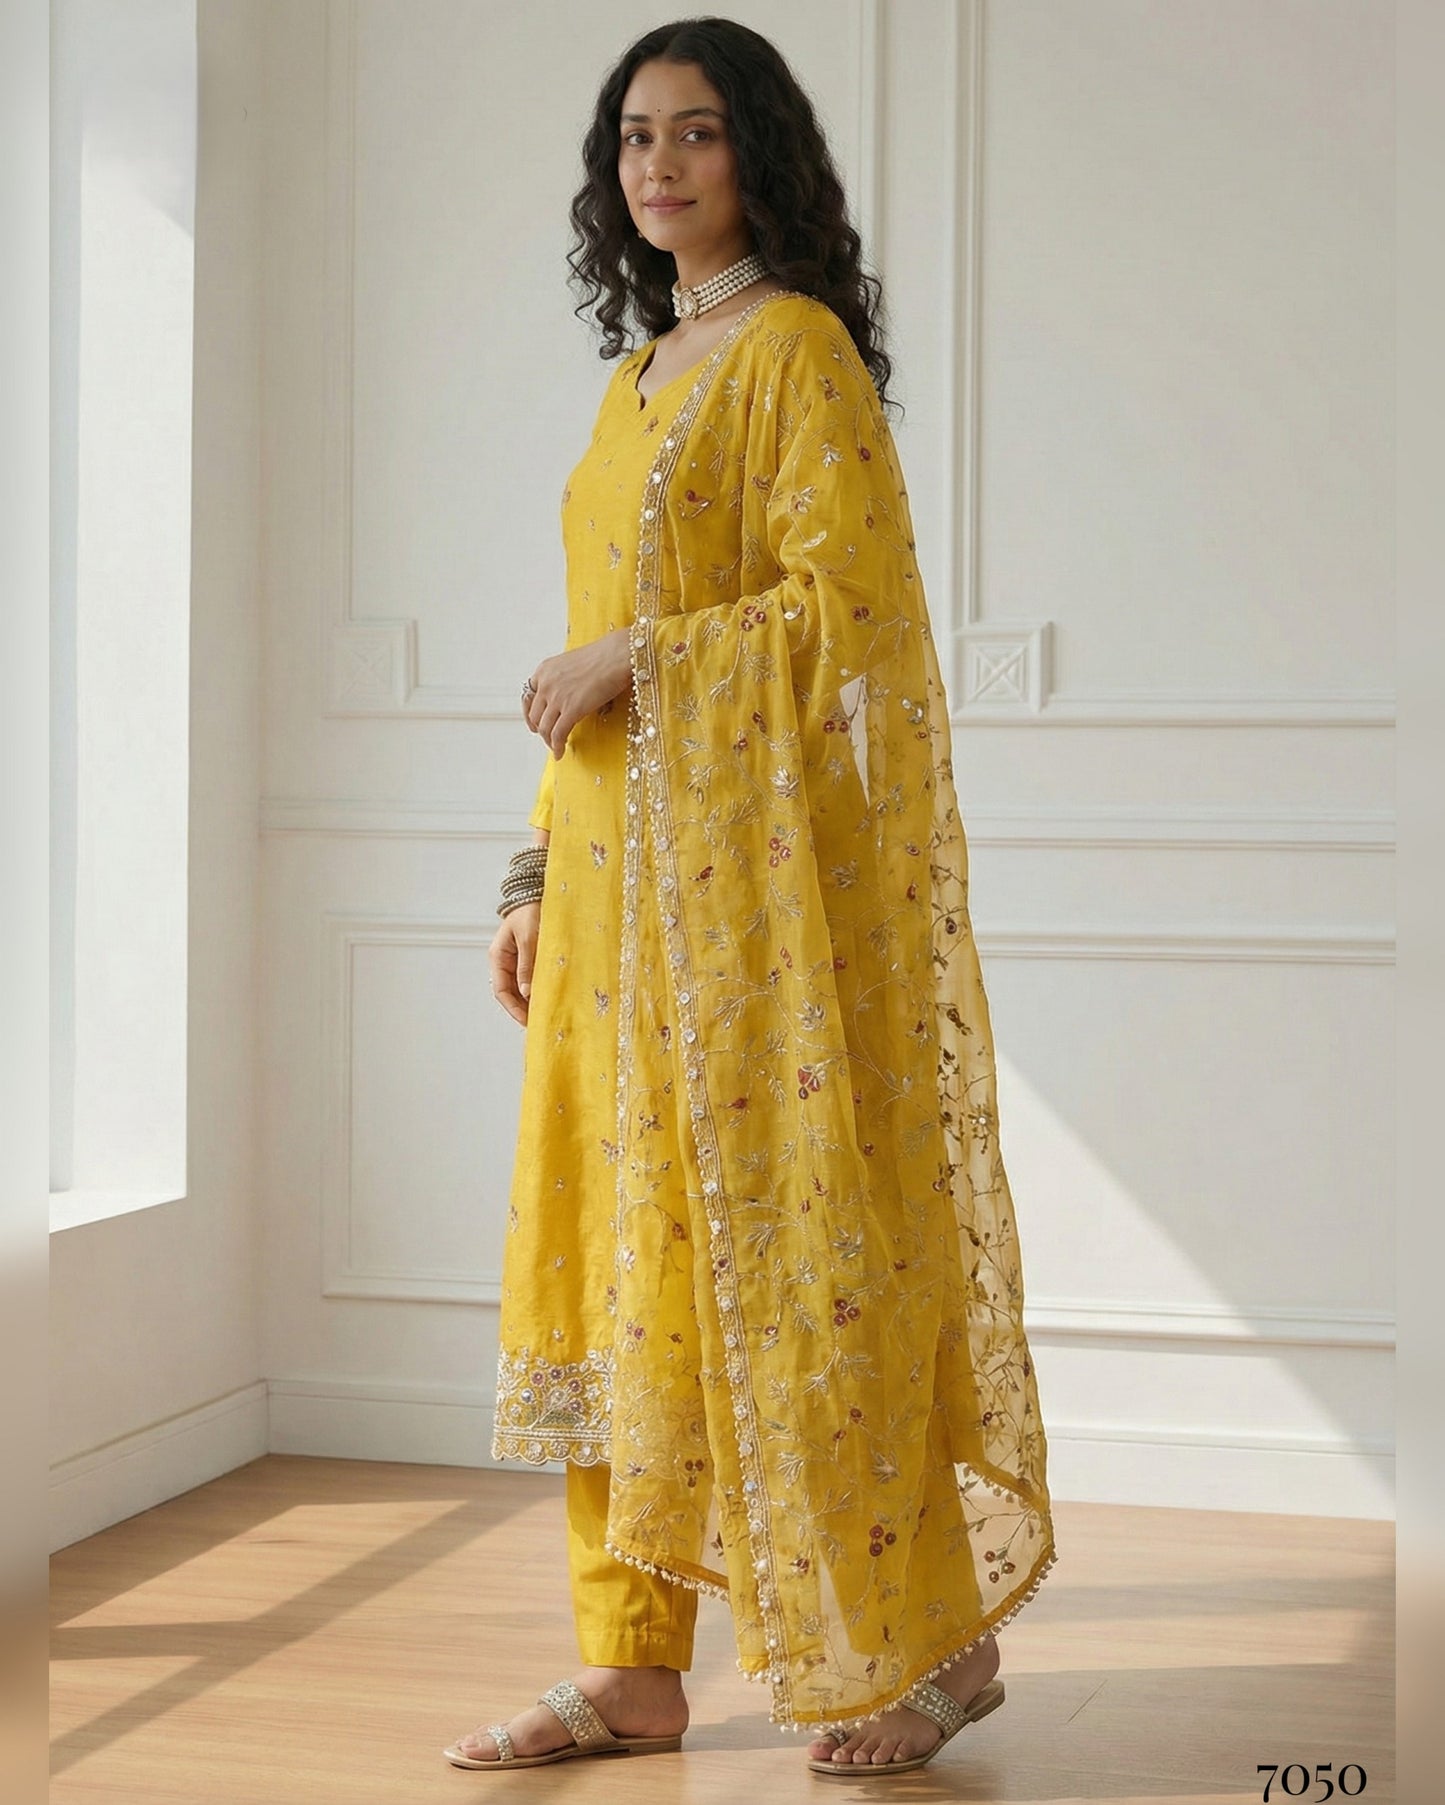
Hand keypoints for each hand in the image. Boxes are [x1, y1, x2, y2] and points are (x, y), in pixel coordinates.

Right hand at [490, 901, 539, 1026]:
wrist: (536, 893)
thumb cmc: (531, 911)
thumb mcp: (529, 938)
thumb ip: (527, 965)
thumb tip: (527, 993)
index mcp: (498, 956)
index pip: (501, 990)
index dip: (513, 1008)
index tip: (527, 1021)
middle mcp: (504, 960)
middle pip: (510, 992)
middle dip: (523, 1008)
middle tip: (539, 1021)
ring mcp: (515, 959)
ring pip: (520, 987)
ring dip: (530, 1000)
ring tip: (545, 1012)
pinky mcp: (528, 957)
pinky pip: (530, 978)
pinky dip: (537, 989)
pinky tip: (548, 996)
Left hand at [523, 629, 631, 755]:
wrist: (617, 655)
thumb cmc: (603, 657)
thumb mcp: (571, 664)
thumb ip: (562, 680)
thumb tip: (565, 699)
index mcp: (544, 671)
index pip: (528, 697)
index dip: (530, 713)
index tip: (535, 723)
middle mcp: (546, 684)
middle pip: (534, 715)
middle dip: (540, 729)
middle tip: (548, 737)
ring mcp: (557, 697)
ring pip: (544, 728)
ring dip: (549, 741)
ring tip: (556, 747)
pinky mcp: (571, 709)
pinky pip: (558, 735)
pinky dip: (557, 747)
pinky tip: (560, 753)